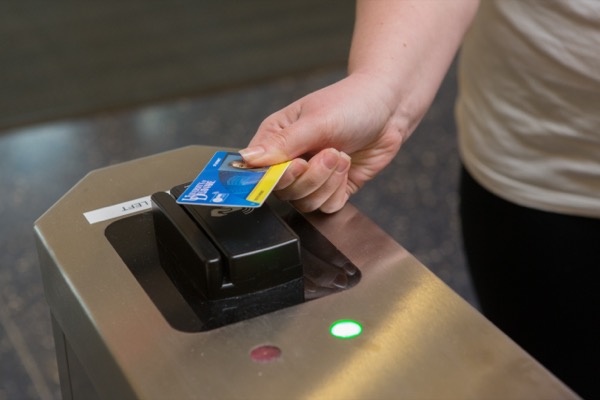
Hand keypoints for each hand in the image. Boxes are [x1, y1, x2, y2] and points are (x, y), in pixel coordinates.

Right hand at [240, 72, 408, 212]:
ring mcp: (311, 176)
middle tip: (330, 153)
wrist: (389, 109)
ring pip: (304, 202)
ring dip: (327, 182)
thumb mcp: (316, 121)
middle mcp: (289, 160)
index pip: (257, 171)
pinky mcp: (332, 188)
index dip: (274, 176)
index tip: (297, 165)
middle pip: (283, 192)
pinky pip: (326, 207)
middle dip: (310, 177)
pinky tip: (347, 168)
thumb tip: (246, 159)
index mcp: (275, 138)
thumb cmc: (351, 103)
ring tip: (341, 156)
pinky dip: (338, 191)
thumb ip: (282, 143)